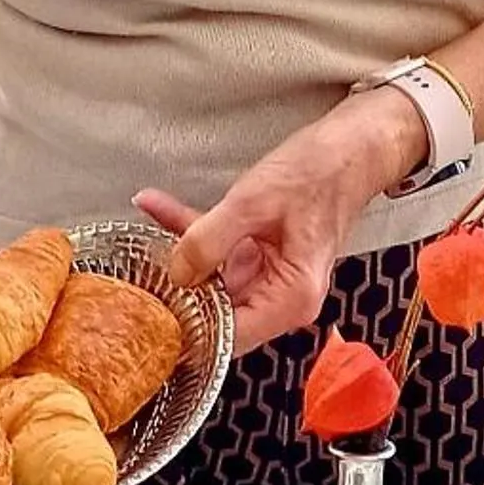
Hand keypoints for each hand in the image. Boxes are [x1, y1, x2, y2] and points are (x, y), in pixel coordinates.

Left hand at [137, 88, 426, 351]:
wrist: (351, 147)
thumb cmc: (320, 173)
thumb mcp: (254, 203)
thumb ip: (209, 241)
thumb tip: (176, 274)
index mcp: (290, 298)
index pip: (228, 337)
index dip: (187, 329)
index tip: (148, 315)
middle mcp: (282, 297)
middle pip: (216, 313)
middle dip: (173, 290)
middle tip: (132, 276)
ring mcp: (270, 277)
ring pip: (210, 279)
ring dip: (177, 254)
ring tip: (141, 230)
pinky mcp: (260, 255)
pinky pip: (219, 252)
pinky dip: (192, 231)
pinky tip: (158, 206)